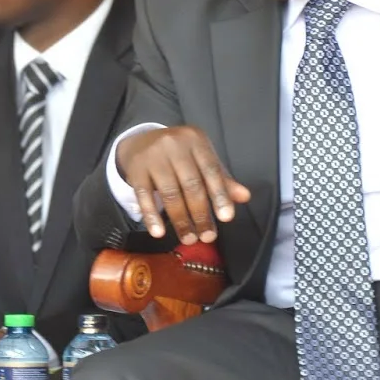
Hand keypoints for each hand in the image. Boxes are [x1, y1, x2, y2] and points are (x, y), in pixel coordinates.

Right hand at [116, 126, 250, 244]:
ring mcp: (153, 157)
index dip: (220, 195)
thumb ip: (221, 178)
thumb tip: (244, 197)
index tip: (226, 218)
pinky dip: (152, 216)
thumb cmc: (178, 154)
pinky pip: (144, 196)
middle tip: (207, 236)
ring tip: (189, 238)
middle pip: (191, 184)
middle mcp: (174, 145)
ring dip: (180, 220)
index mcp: (195, 140)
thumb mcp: (200, 159)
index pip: (211, 170)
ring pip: (170, 193)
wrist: (140, 142)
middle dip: (200, 214)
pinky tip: (159, 232)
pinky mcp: (135, 170)